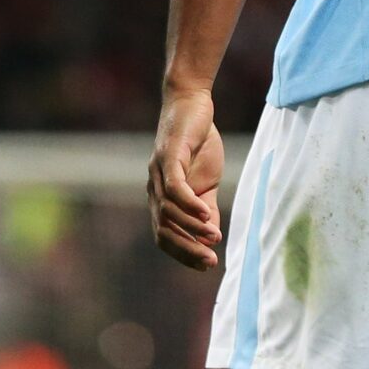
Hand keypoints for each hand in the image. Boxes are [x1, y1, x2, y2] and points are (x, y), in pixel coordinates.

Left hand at [150, 88, 225, 269]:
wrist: (193, 104)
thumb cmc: (198, 143)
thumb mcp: (207, 181)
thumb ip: (207, 207)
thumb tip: (211, 236)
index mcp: (161, 198)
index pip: (164, 235)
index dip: (183, 253)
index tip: (206, 265)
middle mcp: (154, 188)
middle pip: (162, 229)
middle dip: (186, 249)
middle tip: (210, 261)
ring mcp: (158, 172)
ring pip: (168, 211)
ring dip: (192, 227)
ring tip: (214, 237)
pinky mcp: (169, 155)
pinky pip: (175, 186)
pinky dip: (189, 204)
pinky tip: (206, 213)